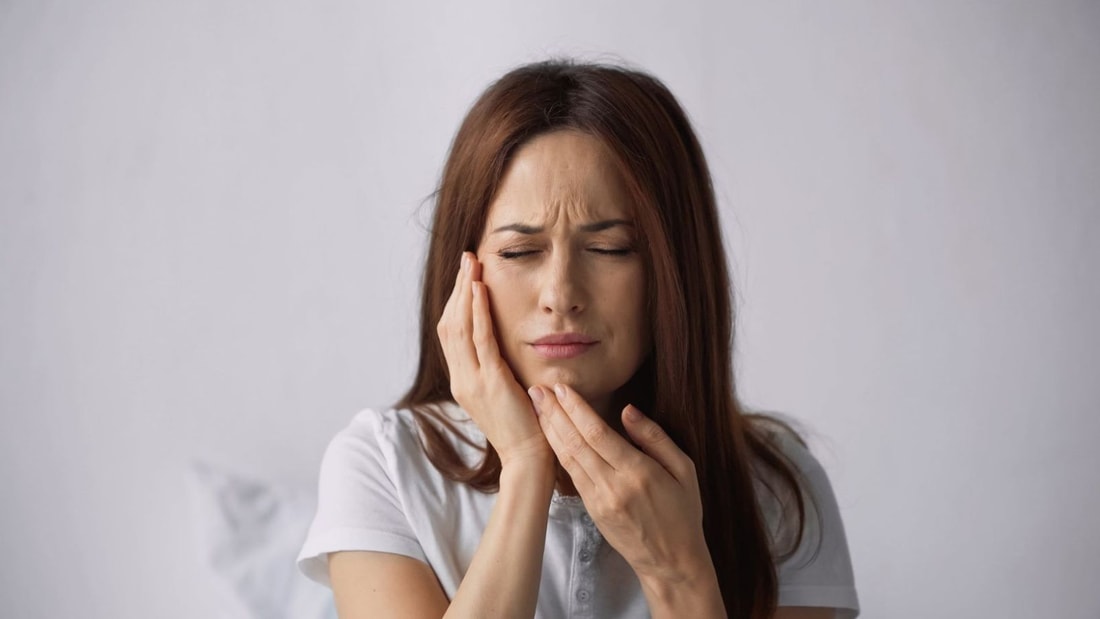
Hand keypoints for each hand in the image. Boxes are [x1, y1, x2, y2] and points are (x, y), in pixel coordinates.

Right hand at [437, 252, 551, 466]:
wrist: (528, 459)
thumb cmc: (525, 427)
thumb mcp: (504, 394)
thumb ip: (496, 370)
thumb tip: (501, 346)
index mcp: (462, 381)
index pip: (450, 333)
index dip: (456, 302)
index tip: (467, 276)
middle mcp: (461, 379)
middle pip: (449, 324)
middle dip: (458, 289)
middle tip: (468, 259)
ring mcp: (472, 381)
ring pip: (460, 327)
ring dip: (466, 292)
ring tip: (473, 265)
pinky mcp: (490, 382)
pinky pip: (480, 340)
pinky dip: (478, 312)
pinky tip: (481, 290)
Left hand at [528, 383, 714, 586]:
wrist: (672, 563)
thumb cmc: (683, 513)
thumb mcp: (684, 470)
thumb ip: (655, 438)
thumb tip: (627, 410)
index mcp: (639, 473)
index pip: (598, 433)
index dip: (576, 408)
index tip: (562, 387)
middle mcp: (613, 486)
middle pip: (575, 443)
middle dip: (554, 413)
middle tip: (537, 388)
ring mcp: (598, 500)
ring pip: (567, 458)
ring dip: (550, 430)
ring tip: (537, 406)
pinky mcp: (591, 510)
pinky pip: (570, 475)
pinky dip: (557, 452)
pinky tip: (550, 435)